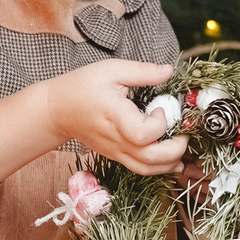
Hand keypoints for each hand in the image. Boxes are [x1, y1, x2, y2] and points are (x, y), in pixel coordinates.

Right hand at [37, 60, 186, 174]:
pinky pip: (140, 169)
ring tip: (182, 148)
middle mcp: (116, 139)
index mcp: (114, 116)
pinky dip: (159, 167)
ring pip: (146, 170)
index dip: (160, 123)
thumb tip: (169, 70)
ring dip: (170, 163)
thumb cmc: (81, 86)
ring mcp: (115, 151)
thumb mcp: (111, 69)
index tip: (160, 108)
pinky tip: (171, 158)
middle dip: (175, 150)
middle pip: (150, 159)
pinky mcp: (116, 155)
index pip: (143, 134)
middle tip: (183, 134)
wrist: (56, 110)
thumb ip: (142, 72)